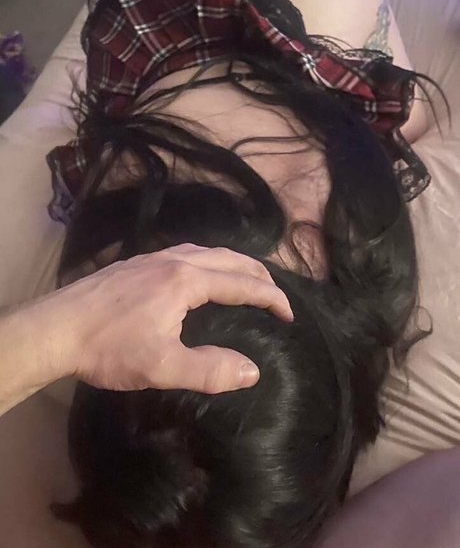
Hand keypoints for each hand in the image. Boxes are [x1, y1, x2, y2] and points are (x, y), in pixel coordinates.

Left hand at [37, 244, 292, 393]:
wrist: (56, 329)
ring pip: (207, 251)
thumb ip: (210, 369)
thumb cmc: (109, 349)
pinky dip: (211, 261)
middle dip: (259, 275)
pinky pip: (187, 252)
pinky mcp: (137, 263)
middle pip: (229, 258)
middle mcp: (175, 259)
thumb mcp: (162, 367)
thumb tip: (253, 372)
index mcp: (186, 280)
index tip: (289, 315)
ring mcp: (154, 257)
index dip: (271, 298)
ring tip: (247, 280)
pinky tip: (201, 274)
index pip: (242, 283)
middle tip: (276, 296)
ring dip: (235, 264)